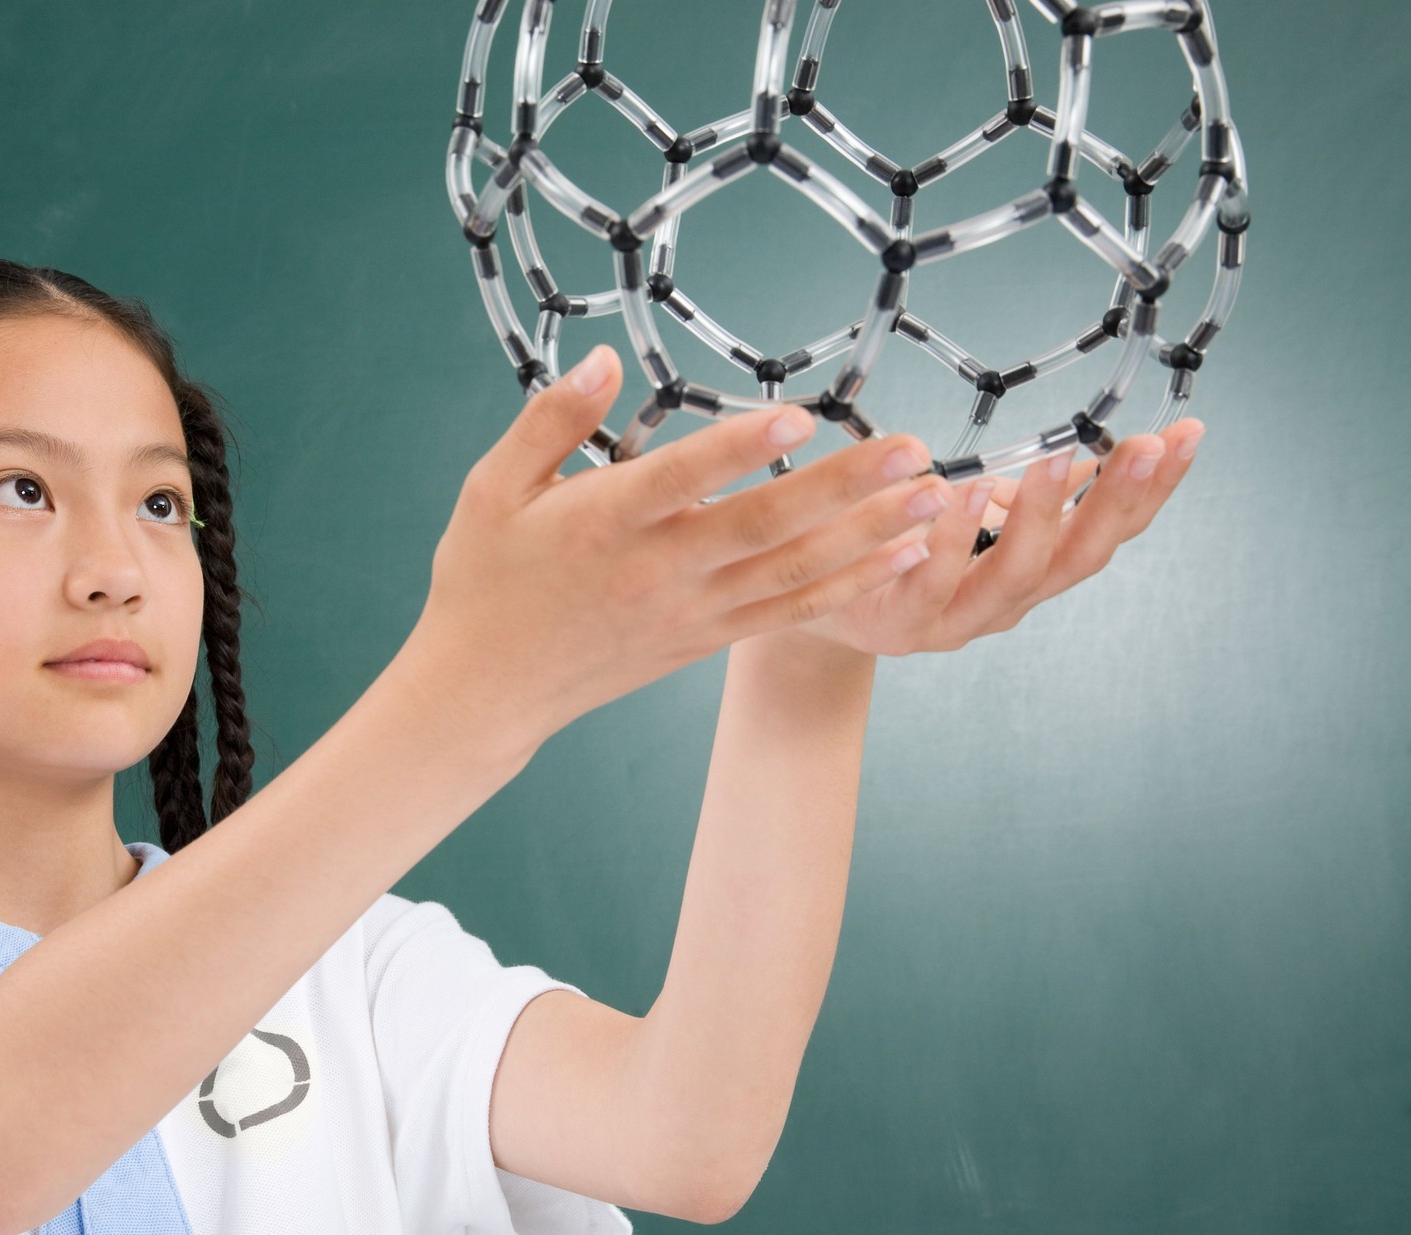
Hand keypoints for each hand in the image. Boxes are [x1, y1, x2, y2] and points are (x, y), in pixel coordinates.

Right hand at [407, 346, 953, 748]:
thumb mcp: (491, 488)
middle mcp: (657, 571)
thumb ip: (551, 420)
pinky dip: (851, 585)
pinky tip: (903, 555)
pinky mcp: (705, 639)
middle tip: (914, 448)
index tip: (797, 415)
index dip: (738, 448)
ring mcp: (690, 611)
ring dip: (869, 535)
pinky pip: (790, 611)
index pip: (679, 479)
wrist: (485, 690)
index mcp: (602, 524)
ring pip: (793, 571)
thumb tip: (604, 358)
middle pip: (762, 526)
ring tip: (936, 495)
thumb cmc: (484, 579)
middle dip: (844, 487)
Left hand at [779, 419, 1206, 656]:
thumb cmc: (897, 544)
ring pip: (1013, 579)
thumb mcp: (967, 511)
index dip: (1151, 491)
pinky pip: (929, 584)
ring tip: (1055, 461)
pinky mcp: (898, 626)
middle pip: (1078, 561)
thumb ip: (1018, 492)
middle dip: (1115, 502)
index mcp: (1034, 572)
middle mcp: (1007, 604)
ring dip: (1039, 517)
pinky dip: (948, 540)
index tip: (1187, 436)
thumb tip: (1080, 454)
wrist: (810, 599)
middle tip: (1142, 447)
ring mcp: (955, 622)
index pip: (1109, 532)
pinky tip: (956, 493)